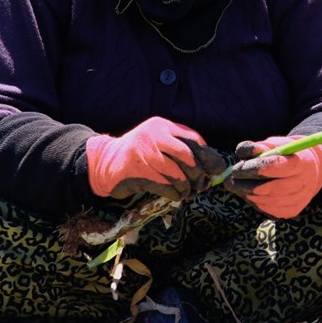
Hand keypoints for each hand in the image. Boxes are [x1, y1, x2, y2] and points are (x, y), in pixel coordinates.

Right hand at [85, 117, 226, 200]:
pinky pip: (164, 185)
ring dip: (186, 186)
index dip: (208, 156)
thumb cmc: (140, 155)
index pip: (193, 139)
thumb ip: (181, 150)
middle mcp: (153, 136)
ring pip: (176, 173)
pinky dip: (174, 193)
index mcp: (162, 126)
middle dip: (198, 174)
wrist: (105, 162)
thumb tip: (211, 168)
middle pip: (187, 156)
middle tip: (202, 185)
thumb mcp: (159, 144)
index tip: (216, 170)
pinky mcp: (136, 171)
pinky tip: (177, 196)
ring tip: (188, 192)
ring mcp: (143, 153)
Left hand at [224, 136, 321, 218]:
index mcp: (302, 162)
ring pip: (266, 201)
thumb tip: (241, 153)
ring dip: (247, 194)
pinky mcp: (292, 211)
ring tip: (239, 185)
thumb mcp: (273, 144)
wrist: (306, 171)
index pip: (277, 166)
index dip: (255, 168)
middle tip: (231, 180)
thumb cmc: (285, 154)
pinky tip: (251, 194)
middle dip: (245, 184)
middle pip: (270, 188)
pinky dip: (255, 202)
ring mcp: (300, 199)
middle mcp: (304, 182)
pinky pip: (267, 210)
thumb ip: (256, 147)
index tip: (238, 168)